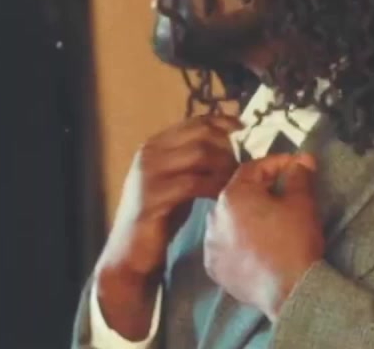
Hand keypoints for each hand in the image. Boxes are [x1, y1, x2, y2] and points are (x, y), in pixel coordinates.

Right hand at [94, 114, 241, 338]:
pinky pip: (194, 183)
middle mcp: (149, 153)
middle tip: (242, 166)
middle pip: (200, 135)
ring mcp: (149, 173)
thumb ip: (193, 163)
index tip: (242, 129)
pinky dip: (215, 186)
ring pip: (199, 154)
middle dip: (227, 148)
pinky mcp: (153, 196)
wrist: (130, 251)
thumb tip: (229, 147)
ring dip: (224, 166)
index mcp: (154, 145)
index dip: (222, 122)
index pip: (195, 121)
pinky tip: (225, 196)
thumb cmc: (159, 217)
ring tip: (237, 182)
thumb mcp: (176, 181)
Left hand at [204, 153, 323, 321]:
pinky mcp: (214, 268)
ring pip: (229, 221)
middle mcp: (214, 217)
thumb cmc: (294, 240)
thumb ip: (299, 176)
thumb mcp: (301, 203)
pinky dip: (238, 241)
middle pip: (238, 194)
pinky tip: (254, 245)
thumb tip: (303, 159)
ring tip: (268, 221)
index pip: (253, 169)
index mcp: (232, 195)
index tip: (295, 166)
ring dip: (246, 216)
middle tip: (284, 192)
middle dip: (260, 190)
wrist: (289, 291)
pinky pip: (225, 246)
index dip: (276, 164)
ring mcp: (210, 245)